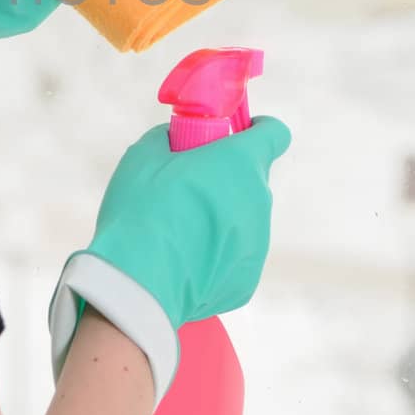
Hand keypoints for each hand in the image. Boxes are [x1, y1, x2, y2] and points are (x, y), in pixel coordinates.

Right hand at [47, 116, 290, 400]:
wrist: (139, 283)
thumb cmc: (143, 210)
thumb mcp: (145, 155)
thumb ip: (169, 139)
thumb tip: (176, 142)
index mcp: (240, 163)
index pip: (275, 134)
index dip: (257, 130)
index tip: (236, 136)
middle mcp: (259, 202)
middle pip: (251, 181)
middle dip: (226, 179)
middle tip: (187, 187)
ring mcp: (258, 245)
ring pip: (243, 221)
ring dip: (220, 219)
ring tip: (178, 232)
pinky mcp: (247, 281)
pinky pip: (234, 258)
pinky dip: (214, 256)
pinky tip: (182, 262)